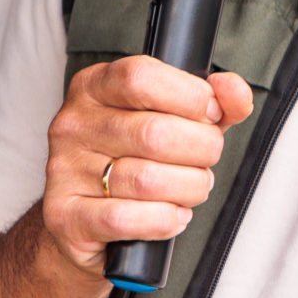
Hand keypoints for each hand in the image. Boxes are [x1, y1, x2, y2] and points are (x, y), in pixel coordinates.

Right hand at [38, 56, 254, 276]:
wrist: (82, 220)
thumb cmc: (134, 161)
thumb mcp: (177, 119)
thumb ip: (214, 101)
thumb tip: (232, 90)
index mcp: (95, 87)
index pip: (141, 77)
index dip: (190, 96)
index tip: (210, 114)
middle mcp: (74, 124)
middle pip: (155, 132)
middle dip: (201, 151)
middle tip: (203, 160)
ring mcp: (65, 171)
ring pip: (149, 179)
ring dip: (188, 189)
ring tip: (189, 189)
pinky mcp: (66, 217)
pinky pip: (128, 218)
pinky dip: (164, 220)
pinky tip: (171, 215)